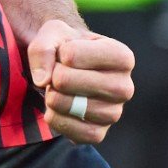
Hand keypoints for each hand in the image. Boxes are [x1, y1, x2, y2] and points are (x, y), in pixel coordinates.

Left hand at [26, 19, 134, 143]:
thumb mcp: (53, 33)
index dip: (60, 54)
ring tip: (55, 91)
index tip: (64, 54)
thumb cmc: (65, 48)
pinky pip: (79, 134)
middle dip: (57, 78)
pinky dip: (59, 121)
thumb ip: (44, 48)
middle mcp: (125, 86)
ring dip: (55, 100)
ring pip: (80, 110)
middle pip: (81, 83)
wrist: (64, 69)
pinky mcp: (99, 133)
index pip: (74, 55)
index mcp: (122, 56)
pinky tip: (55, 110)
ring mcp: (114, 112)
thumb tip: (43, 80)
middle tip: (55, 76)